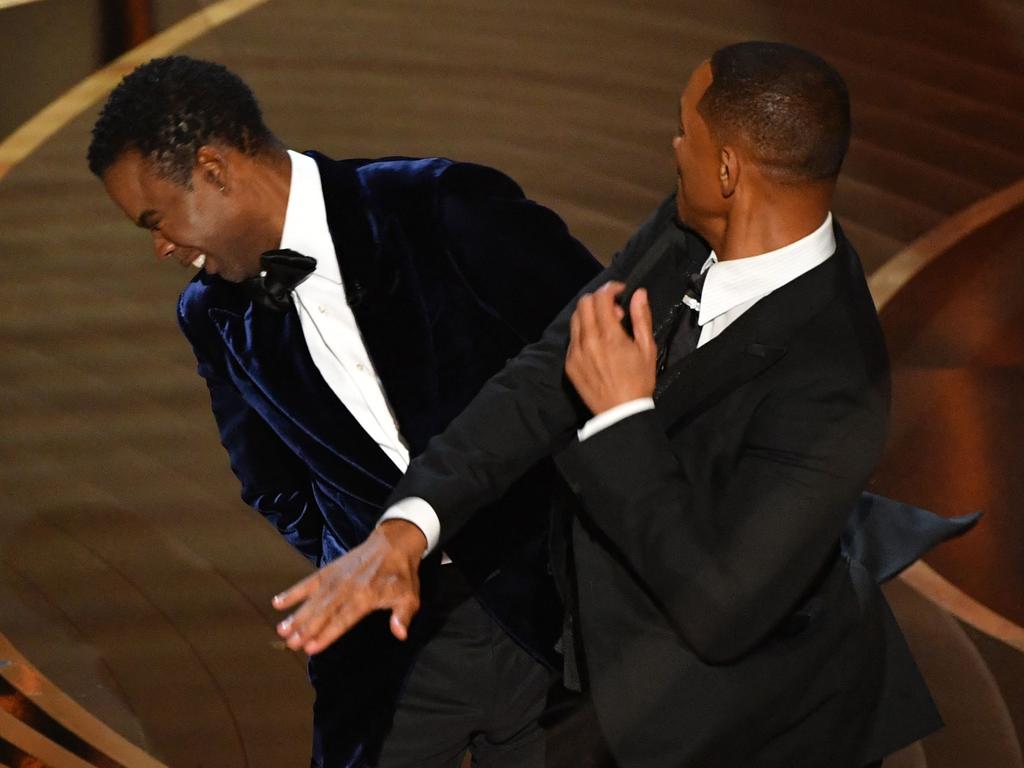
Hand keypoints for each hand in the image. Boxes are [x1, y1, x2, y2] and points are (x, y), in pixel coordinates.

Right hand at [272, 519, 426, 653]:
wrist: (394, 543)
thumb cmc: (402, 575)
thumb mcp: (410, 596)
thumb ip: (403, 616)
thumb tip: (400, 634)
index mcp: (366, 596)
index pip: (343, 619)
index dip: (327, 634)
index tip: (311, 648)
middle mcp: (347, 588)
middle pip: (324, 611)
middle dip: (306, 628)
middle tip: (290, 643)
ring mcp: (336, 578)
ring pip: (313, 599)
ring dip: (297, 615)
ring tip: (282, 629)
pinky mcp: (330, 570)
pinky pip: (309, 582)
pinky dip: (293, 592)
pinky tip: (278, 603)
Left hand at [565, 281, 655, 413]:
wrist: (620, 413)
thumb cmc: (639, 381)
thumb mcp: (647, 348)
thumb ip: (641, 318)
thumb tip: (639, 294)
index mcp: (609, 336)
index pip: (601, 298)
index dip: (611, 288)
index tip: (620, 292)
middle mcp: (588, 341)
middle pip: (584, 303)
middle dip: (599, 299)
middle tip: (615, 311)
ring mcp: (575, 353)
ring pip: (575, 319)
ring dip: (589, 314)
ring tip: (606, 327)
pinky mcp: (569, 364)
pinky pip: (572, 339)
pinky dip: (583, 332)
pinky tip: (597, 344)